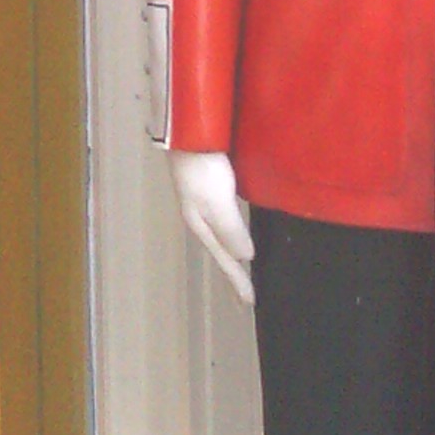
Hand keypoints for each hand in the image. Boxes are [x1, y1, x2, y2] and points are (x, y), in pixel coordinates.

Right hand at [168, 150, 254, 306]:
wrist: (185, 130)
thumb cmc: (202, 167)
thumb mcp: (217, 202)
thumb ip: (231, 231)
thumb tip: (245, 257)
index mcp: (201, 225)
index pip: (224, 260)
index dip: (237, 281)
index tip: (249, 304)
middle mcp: (201, 217)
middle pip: (220, 252)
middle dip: (232, 273)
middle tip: (243, 296)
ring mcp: (203, 202)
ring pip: (222, 236)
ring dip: (232, 254)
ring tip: (243, 267)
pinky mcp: (209, 187)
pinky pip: (225, 220)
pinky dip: (233, 233)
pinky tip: (238, 230)